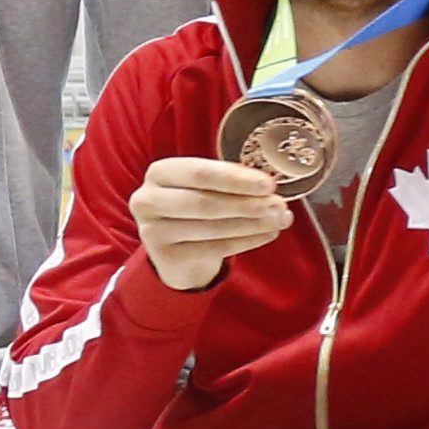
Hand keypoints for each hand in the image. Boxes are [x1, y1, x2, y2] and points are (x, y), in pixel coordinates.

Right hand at [133, 154, 292, 289]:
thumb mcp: (206, 188)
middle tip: (278, 204)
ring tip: (279, 219)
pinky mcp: (165, 256)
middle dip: (246, 203)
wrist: (176, 251)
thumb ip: (230, 182)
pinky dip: (246, 241)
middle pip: (204, 202)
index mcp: (160, 173)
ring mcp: (153, 230)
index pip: (200, 173)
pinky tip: (267, 234)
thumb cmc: (196, 209)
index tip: (268, 183)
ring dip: (252, 223)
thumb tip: (269, 187)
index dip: (235, 179)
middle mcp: (149, 200)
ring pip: (211, 227)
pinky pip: (214, 248)